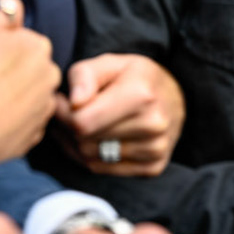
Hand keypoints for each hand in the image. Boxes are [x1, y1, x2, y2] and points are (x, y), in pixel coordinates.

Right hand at [0, 0, 60, 174]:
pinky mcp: (35, 136)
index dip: (1, 50)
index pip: (22, 41)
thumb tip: (10, 1)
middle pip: (29, 68)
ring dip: (12, 97)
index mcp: (39, 46)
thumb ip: (3, 11)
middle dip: (11, 72)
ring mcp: (43, 108)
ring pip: (27, 95)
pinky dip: (11, 121)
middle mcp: (50, 76)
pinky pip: (24, 122)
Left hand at [54, 53, 185, 175]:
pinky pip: (103, 170)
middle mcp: (153, 125)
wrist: (173, 98)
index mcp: (141, 95)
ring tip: (79, 125)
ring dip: (75, 144)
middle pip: (85, 141)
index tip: (61, 102)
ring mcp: (156, 149)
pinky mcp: (154, 167)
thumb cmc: (134, 77)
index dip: (62, 114)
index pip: (83, 121)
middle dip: (68, 128)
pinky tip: (92, 139)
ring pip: (91, 159)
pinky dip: (89, 157)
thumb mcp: (109, 63)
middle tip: (66, 113)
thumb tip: (73, 102)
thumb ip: (84, 76)